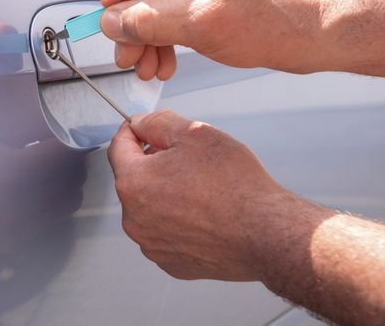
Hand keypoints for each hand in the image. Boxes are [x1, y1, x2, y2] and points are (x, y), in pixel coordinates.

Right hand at [99, 0, 319, 78]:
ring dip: (142, 36)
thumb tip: (109, 22)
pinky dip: (158, 38)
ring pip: (146, 0)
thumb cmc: (267, 24)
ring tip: (145, 67)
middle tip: (127, 55)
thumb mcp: (201, 24)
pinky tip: (162, 63)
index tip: (120, 15)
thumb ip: (151, 21)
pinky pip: (162, 12)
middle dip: (132, 20)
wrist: (300, 41)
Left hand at [108, 109, 292, 280]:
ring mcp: (152, 244)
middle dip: (154, 164)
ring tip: (201, 189)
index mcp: (133, 183)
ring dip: (165, 194)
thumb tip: (140, 123)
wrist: (266, 233)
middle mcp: (134, 218)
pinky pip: (166, 233)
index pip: (119, 147)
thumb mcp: (195, 132)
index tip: (145, 129)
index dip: (134, 132)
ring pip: (150, 207)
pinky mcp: (171, 263)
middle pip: (135, 179)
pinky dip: (178, 221)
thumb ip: (157, 122)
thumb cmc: (235, 185)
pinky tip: (204, 214)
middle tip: (187, 159)